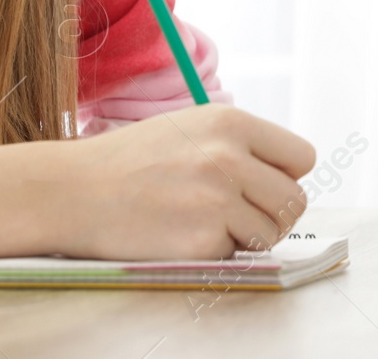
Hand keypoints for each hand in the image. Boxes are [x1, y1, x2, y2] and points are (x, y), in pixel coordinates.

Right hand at [54, 104, 316, 260]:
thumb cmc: (131, 160)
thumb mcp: (190, 127)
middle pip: (295, 199)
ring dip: (249, 235)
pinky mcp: (202, 240)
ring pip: (273, 231)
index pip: (302, 157)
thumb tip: (287, 174)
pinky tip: (183, 234)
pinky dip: (218, 252)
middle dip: (273, 211)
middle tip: (238, 213)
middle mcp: (229, 157)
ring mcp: (217, 199)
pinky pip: (238, 254)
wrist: (74, 190)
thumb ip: (238, 144)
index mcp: (230, 122)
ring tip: (209, 222)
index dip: (285, 175)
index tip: (262, 184)